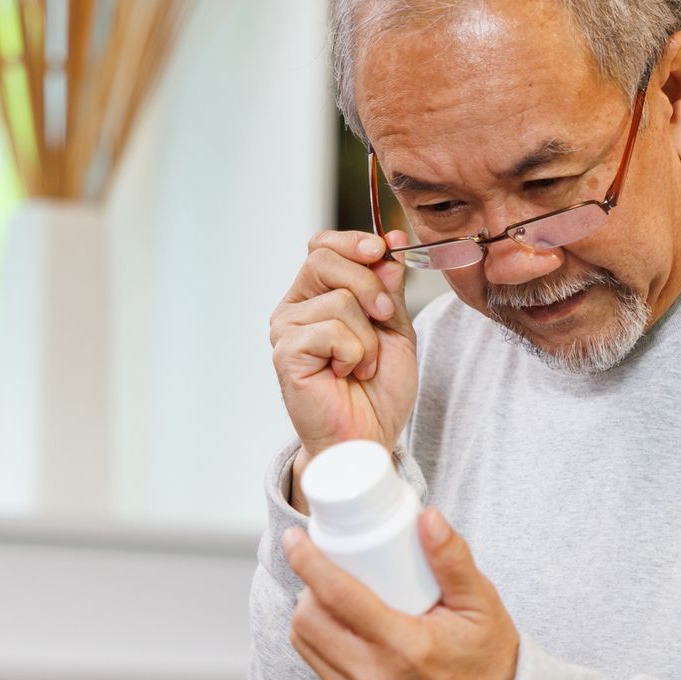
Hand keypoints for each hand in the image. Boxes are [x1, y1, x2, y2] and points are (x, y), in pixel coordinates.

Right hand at [269, 229, 418, 463]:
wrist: (368, 438)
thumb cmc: (377, 390)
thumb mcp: (395, 329)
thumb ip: (389, 288)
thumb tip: (389, 245)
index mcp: (316, 295)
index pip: (323, 246)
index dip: (354, 241)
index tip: (384, 248)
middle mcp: (295, 308)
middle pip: (326, 259)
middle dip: (369, 284)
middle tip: (385, 318)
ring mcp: (286, 329)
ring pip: (339, 300)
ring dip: (368, 337)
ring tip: (361, 365)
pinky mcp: (286, 352)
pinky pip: (332, 331)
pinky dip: (354, 354)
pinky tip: (345, 374)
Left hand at [282, 505, 518, 679]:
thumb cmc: (491, 662)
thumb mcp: (483, 606)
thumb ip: (454, 559)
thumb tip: (426, 515)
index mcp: (406, 648)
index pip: (337, 596)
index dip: (308, 561)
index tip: (295, 537)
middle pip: (307, 622)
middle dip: (308, 587)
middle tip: (328, 570)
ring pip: (306, 647)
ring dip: (311, 616)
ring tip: (335, 598)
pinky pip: (322, 671)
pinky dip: (327, 646)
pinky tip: (349, 634)